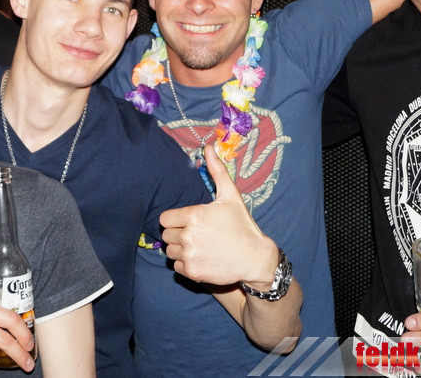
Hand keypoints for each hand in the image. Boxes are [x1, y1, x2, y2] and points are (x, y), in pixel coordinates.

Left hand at [159, 145, 278, 287]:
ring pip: (170, 251)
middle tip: (196, 234)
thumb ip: (216, 171)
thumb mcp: (230, 196)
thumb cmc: (242, 225)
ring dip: (180, 249)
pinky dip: (185, 264)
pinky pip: (177, 267)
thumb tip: (208, 148)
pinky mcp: (192, 272)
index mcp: (194, 215)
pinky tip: (201, 258)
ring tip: (199, 246)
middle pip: (166, 235)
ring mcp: (190, 255)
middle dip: (178, 234)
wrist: (255, 258)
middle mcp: (188, 235)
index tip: (188, 222)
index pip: (165, 219)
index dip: (175, 220)